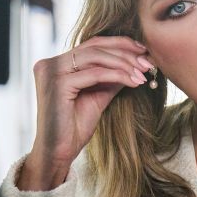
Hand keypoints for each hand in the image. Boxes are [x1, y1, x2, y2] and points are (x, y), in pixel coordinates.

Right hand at [18, 36, 153, 189]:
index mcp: (55, 63)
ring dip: (124, 64)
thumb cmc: (74, 127)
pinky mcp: (57, 84)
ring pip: (96, 57)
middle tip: (148, 62)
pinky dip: (117, 75)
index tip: (143, 50)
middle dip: (125, 54)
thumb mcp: (97, 95)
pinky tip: (134, 82)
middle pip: (95, 47)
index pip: (92, 44)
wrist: (59, 152)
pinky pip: (94, 74)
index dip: (119, 44)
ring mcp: (51, 72)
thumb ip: (110, 76)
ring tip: (143, 73)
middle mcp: (49, 63)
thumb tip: (136, 61)